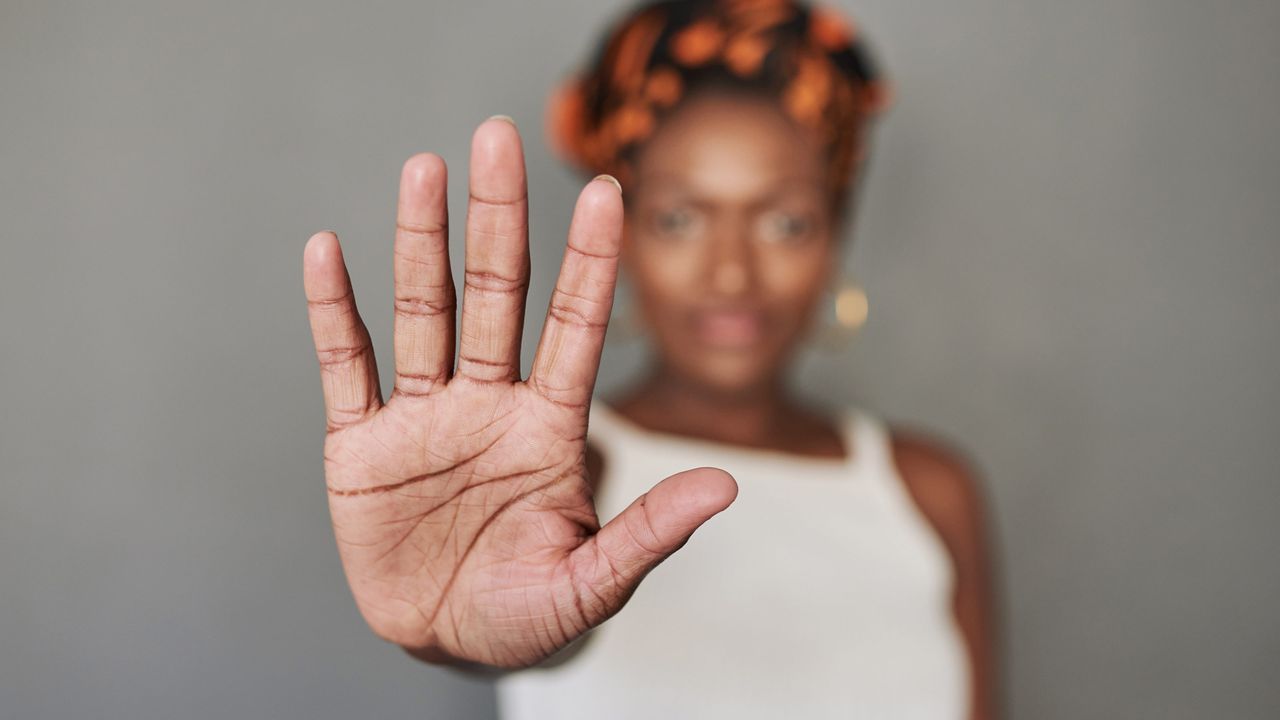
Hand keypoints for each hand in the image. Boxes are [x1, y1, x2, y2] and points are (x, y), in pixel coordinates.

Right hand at [302, 117, 736, 668]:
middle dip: (500, 218)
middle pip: (496, 294)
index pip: (575, 329)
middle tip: (498, 136)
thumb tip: (727, 485)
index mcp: (549, 428)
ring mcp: (423, 417)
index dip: (589, 263)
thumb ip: (651, 533)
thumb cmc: (528, 614)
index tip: (608, 193)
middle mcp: (487, 403)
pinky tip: (329, 250)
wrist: (446, 645)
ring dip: (421, 242)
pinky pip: (345, 365)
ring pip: (423, 312)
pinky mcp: (359, 444)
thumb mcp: (595, 583)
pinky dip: (333, 311)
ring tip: (426, 168)